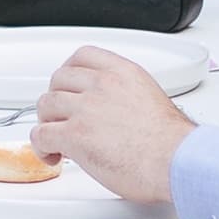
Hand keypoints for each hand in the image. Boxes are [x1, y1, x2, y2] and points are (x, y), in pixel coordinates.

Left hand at [29, 49, 195, 211]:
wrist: (177, 162)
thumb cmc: (173, 143)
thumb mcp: (151, 98)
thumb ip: (127, 95)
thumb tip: (116, 110)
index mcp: (122, 73)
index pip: (83, 56)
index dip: (69, 72)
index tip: (68, 86)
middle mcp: (102, 85)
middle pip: (58, 80)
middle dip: (57, 99)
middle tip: (63, 118)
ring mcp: (86, 108)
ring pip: (46, 105)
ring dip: (48, 123)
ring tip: (58, 141)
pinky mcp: (75, 135)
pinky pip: (41, 135)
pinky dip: (41, 147)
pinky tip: (53, 156)